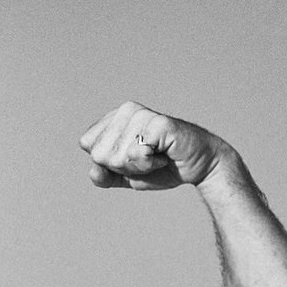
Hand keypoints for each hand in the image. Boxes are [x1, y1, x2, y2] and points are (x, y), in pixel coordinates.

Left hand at [78, 101, 231, 189]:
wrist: (199, 166)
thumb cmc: (162, 167)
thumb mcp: (125, 176)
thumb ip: (104, 176)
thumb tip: (93, 171)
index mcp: (114, 118)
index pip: (88, 144)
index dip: (108, 161)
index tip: (132, 158)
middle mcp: (125, 110)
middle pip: (99, 154)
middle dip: (123, 166)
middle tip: (148, 158)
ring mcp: (141, 114)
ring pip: (116, 157)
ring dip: (139, 166)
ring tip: (158, 155)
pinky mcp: (158, 123)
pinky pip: (136, 155)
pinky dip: (150, 164)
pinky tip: (165, 155)